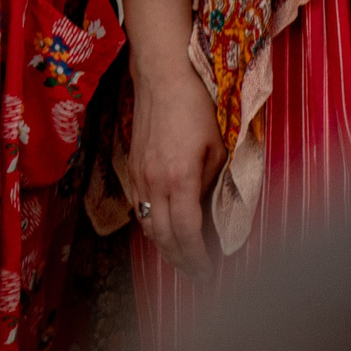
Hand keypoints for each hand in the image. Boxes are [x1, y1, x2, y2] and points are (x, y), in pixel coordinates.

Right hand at [124, 48, 225, 276]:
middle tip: (197, 275)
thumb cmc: (198, 106)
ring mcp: (139, 176)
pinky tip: (164, 229)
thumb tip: (209, 209)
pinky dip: (152, 226)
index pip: (187, 234)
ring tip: (182, 258)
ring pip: (148, 226)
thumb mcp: (218, 146)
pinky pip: (139, 209)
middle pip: (164, 238)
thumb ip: (211, 182)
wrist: (164, 76)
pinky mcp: (132, 168)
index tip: (209, 273)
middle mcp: (154, 183)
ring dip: (165, 247)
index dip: (198, 259)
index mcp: (180, 179)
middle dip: (181, 262)